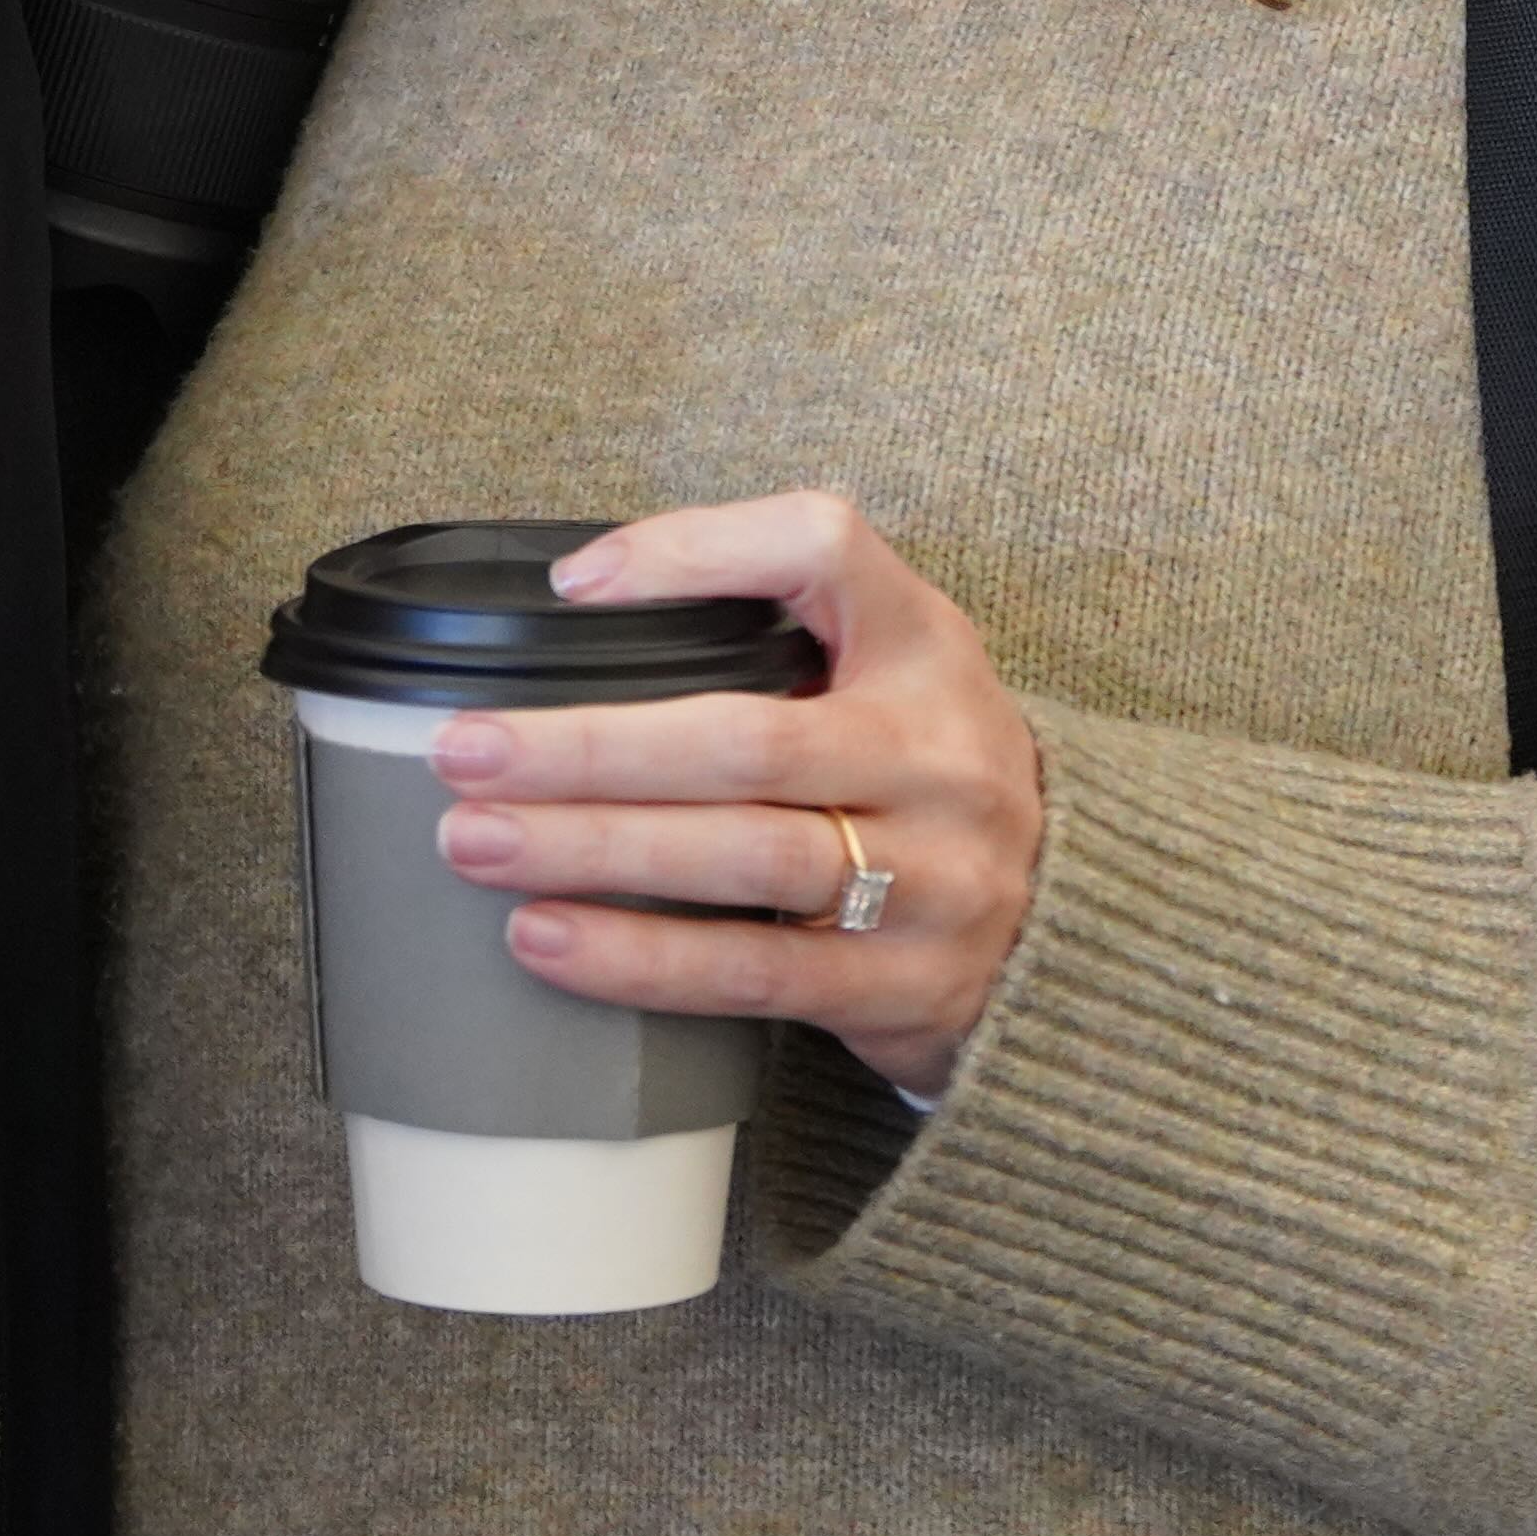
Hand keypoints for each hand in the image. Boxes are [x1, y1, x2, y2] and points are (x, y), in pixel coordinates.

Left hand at [422, 487, 1048, 1102]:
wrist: (1074, 929)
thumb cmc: (925, 773)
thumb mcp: (893, 665)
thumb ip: (778, 620)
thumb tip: (581, 598)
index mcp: (929, 644)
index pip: (823, 548)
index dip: (696, 551)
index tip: (574, 585)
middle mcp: (941, 756)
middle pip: (748, 740)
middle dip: (591, 746)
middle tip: (463, 751)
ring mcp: (934, 879)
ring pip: (745, 858)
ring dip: (595, 850)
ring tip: (476, 842)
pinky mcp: (902, 988)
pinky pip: (754, 972)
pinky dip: (639, 958)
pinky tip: (546, 941)